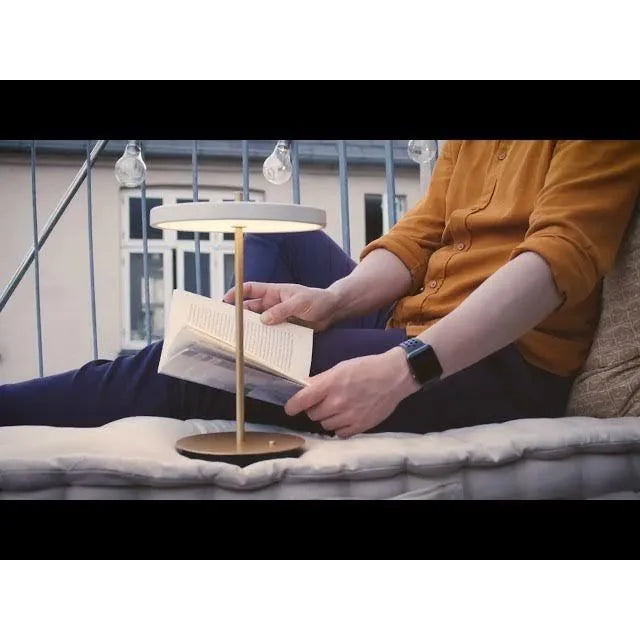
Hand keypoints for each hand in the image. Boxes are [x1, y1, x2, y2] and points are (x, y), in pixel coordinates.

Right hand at [223, 282, 339, 330]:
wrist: (333, 310)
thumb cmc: (318, 300)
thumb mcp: (300, 303)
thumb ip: (282, 310)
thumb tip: (264, 320)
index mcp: (275, 291)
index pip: (251, 289)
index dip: (237, 293)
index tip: (225, 301)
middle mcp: (274, 303)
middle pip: (251, 309)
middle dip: (240, 315)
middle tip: (229, 325)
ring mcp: (279, 316)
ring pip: (260, 322)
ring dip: (252, 329)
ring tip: (242, 338)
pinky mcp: (285, 327)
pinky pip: (272, 332)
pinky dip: (266, 338)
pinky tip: (260, 346)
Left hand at [284, 347, 420, 437]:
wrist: (394, 376)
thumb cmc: (367, 368)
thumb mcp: (340, 367)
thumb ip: (321, 379)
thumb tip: (303, 387)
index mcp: (330, 384)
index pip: (301, 400)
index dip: (292, 406)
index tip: (291, 407)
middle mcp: (337, 402)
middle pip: (313, 414)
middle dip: (315, 408)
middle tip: (324, 401)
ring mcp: (349, 416)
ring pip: (325, 424)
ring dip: (328, 417)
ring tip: (339, 407)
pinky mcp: (360, 426)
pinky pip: (340, 433)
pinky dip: (340, 427)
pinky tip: (347, 417)